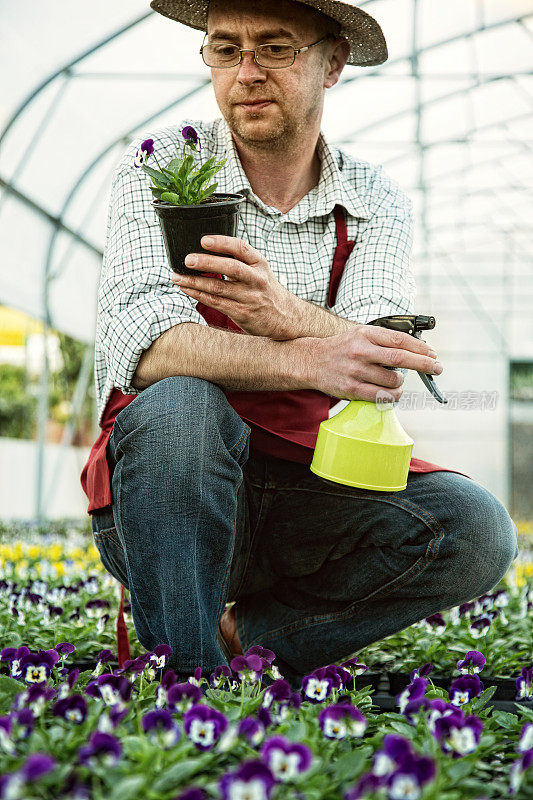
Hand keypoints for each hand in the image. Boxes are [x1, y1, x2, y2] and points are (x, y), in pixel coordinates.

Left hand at [171, 235, 294, 338]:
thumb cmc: (266, 290)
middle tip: (187, 260)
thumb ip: (239, 260)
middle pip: (230, 268)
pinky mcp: (242, 313)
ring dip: (195, 282)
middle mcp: (256, 280)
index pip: (241, 248)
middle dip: (207, 263)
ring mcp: (250, 298)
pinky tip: (186, 290)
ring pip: (219, 288)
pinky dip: (199, 295)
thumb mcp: (260, 270)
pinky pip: (217, 303)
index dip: (222, 243)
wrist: (286, 317)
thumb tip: (207, 248)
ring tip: (176, 276)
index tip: (203, 240)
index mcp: (260, 264)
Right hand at [309, 324, 442, 401]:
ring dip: (402, 384)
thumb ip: (384, 340)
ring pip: (393, 381)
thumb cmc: (342, 348)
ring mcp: (355, 371)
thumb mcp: (361, 334)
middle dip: (423, 364)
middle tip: (437, 368)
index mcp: (365, 334)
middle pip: (400, 359)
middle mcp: (360, 351)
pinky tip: (393, 394)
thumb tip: (416, 351)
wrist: (311, 361)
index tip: (433, 354)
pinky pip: (381, 396)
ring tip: (398, 382)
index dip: (420, 348)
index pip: (399, 340)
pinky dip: (392, 396)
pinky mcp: (351, 389)